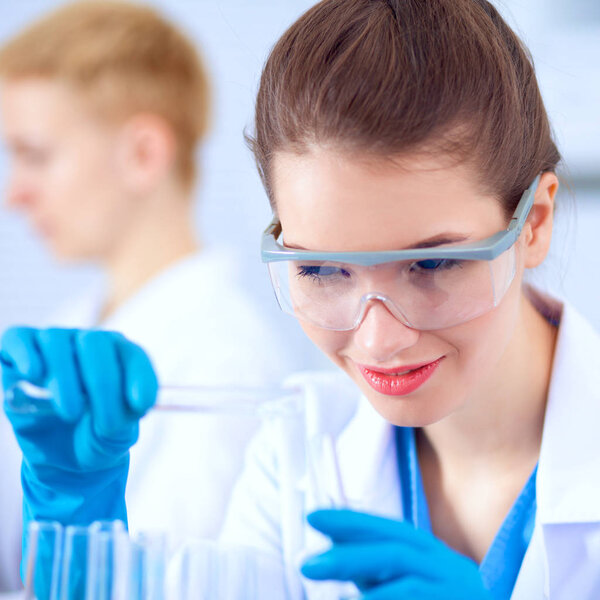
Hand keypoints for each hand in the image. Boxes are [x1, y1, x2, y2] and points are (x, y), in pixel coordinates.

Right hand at [1, 327, 156, 581]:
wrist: (68, 463)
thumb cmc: (97, 445)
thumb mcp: (116, 440)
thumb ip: (119, 423)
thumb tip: (123, 413)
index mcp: (124, 363)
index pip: (134, 356)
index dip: (138, 375)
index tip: (143, 404)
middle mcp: (92, 351)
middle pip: (99, 346)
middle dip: (101, 382)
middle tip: (97, 418)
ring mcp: (56, 351)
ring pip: (62, 342)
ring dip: (67, 376)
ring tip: (71, 410)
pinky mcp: (20, 361)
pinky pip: (19, 341)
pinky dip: (25, 354)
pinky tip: (34, 376)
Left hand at [301, 509, 492, 599]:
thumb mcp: (408, 583)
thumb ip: (375, 571)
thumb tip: (327, 554)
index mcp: (431, 554)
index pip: (389, 530)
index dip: (352, 521)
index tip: (313, 516)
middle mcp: (447, 568)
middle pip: (396, 551)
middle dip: (349, 555)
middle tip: (307, 564)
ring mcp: (458, 592)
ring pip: (408, 583)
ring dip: (367, 588)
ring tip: (333, 594)